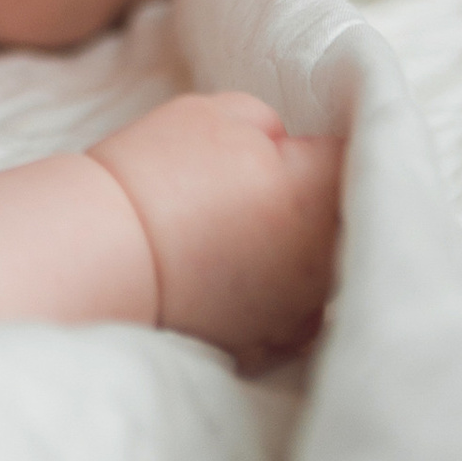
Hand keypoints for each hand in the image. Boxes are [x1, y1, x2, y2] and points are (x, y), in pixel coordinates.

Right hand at [89, 92, 343, 370]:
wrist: (105, 257)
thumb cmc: (158, 178)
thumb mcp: (218, 113)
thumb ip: (273, 126)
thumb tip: (287, 149)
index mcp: (320, 194)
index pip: (356, 156)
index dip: (325, 144)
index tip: (297, 143)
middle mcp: (326, 261)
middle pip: (350, 220)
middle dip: (320, 200)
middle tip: (265, 184)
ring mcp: (301, 312)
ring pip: (327, 272)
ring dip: (304, 251)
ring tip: (247, 232)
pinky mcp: (272, 346)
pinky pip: (295, 315)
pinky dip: (277, 295)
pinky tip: (238, 275)